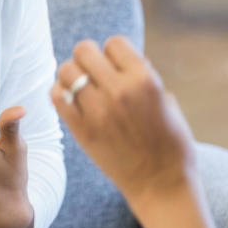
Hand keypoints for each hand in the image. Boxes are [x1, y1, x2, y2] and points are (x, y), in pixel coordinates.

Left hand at [51, 37, 196, 217]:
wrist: (161, 184)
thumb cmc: (170, 142)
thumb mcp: (167, 101)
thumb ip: (143, 78)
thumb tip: (121, 61)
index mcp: (146, 80)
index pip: (114, 43)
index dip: (114, 53)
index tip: (117, 66)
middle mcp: (120, 91)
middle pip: (84, 50)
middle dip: (88, 58)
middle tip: (94, 73)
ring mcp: (98, 111)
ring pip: (66, 70)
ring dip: (72, 75)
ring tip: (81, 87)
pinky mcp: (82, 131)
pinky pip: (57, 97)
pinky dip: (60, 94)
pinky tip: (72, 101)